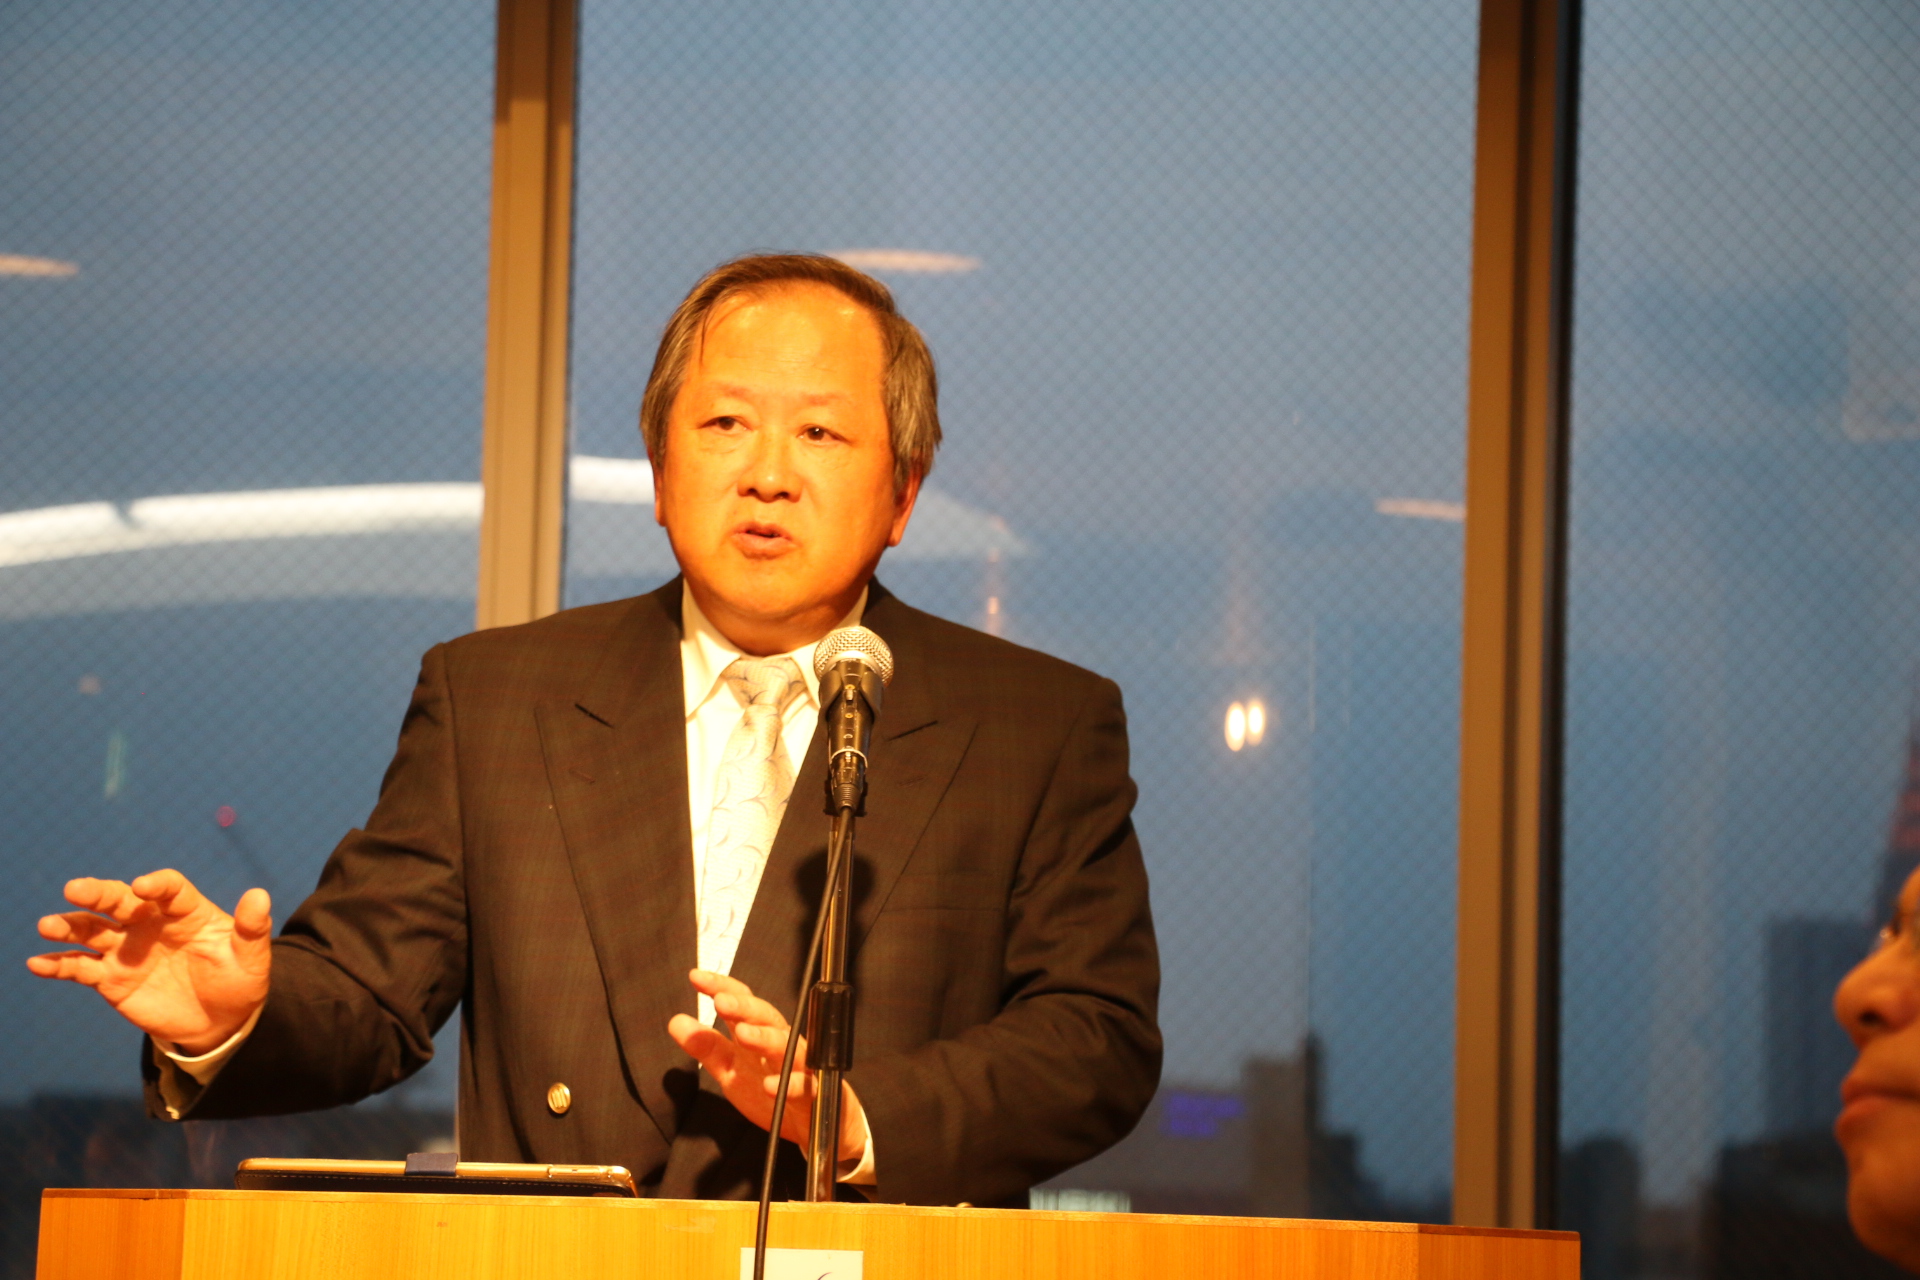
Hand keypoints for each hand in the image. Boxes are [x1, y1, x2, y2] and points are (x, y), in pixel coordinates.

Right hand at [27, 870, 271, 1055]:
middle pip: (120, 901)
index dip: (156, 885)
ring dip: (70, 926)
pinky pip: (80, 968)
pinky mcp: (111, 978)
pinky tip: (37, 963)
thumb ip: (252, 929)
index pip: (168, 888)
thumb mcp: (252, 958)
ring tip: (48, 925)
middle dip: (98, 894)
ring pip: (92, 930)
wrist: (219, 1020)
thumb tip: (260, 895)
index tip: (145, 887)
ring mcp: (127, 948)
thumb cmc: (238, 980)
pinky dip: (58, 965)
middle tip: (74, 889)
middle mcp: (150, 923)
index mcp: (185, 911)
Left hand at [668, 969, 867, 1165]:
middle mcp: (782, 1043)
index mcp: (760, 1034)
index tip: (697, 977)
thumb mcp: (733, 1070)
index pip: (743, 1004)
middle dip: (744, 1008)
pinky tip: (771, 1086)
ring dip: (765, 1038)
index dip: (723, 988)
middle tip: (720, 1001)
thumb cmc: (775, 1089)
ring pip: (787, 1046)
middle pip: (767, 1017)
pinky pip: (804, 1087)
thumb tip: (676, 1021)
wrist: (816, 1125)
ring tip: (743, 1034)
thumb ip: (708, 1048)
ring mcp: (800, 1067)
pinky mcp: (814, 1093)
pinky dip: (789, 1085)